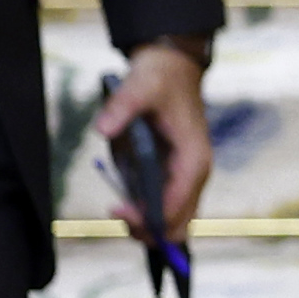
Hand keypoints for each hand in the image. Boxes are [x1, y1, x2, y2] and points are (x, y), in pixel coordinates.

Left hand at [106, 37, 212, 243]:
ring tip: (119, 210)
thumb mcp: (140, 86)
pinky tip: (127, 203)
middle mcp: (195, 174)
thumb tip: (103, 129)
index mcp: (193, 158)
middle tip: (118, 212)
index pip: (176, 207)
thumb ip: (122, 108)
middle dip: (149, 230)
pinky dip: (148, 216)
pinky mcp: (177, 175)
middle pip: (179, 224)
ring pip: (175, 222)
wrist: (173, 68)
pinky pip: (168, 209)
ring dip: (147, 226)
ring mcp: (187, 177)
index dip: (148, 218)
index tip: (117, 207)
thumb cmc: (161, 78)